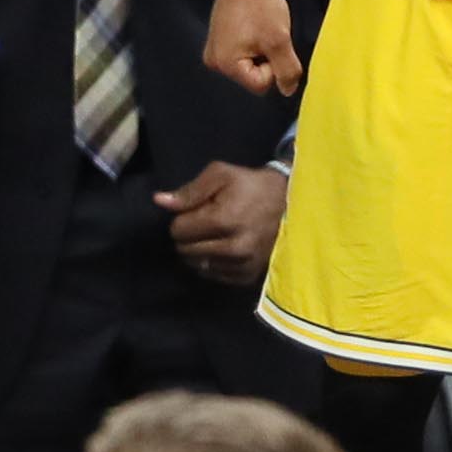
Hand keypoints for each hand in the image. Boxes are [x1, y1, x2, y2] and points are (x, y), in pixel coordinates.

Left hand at [159, 160, 287, 285]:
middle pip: (185, 250)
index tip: (197, 211)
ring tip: (215, 235)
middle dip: (189, 236)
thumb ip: (189, 191)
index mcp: (224, 220)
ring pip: (197, 265)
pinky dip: (213, 263)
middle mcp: (233, 248)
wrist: (291, 203)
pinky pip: (213, 276)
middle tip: (205, 223)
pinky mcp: (248, 276)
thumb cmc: (252, 186)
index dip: (183, 219)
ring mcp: (242, 265)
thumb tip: (159, 201)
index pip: (179, 231)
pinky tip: (223, 248)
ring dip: (199, 251)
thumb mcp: (221, 175)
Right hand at [205, 0, 301, 94]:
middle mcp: (214, 61)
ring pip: (250, 65)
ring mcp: (214, 50)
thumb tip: (288, 90)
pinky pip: (242, 53)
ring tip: (258, 27)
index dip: (274, 66)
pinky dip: (253, 42)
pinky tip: (252, 25)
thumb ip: (287, 70)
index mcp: (225, 64)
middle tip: (264, 32)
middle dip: (266, 58)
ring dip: (260, 49)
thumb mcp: (279, 41)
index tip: (270, 41)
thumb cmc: (260, 5)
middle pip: (253, 77)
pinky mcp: (218, 40)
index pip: (261, 85)